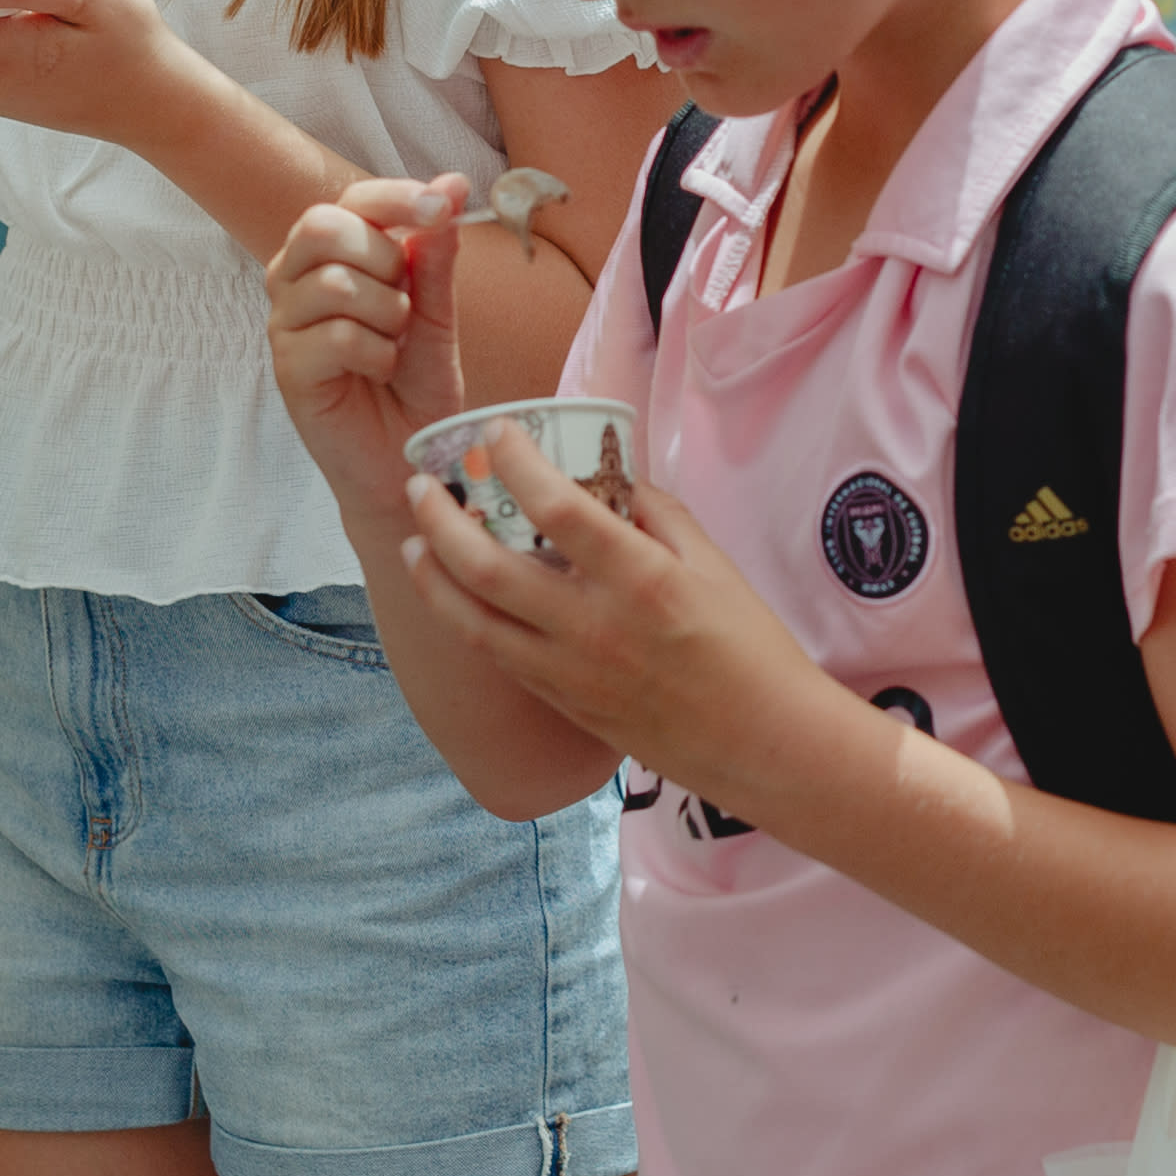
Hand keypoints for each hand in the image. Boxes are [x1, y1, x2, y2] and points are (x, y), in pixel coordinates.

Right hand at [270, 174, 475, 514]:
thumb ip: (436, 254)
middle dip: (386, 262)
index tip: (443, 205)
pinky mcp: (287, 367)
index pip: (352, 200)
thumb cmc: (416, 386)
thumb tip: (453, 183)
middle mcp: (295, 280)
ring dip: (388, 316)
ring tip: (394, 346)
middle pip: (325, 227)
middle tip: (406, 307)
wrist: (410, 460)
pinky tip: (379, 373)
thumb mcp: (437, 314)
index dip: (397, 197)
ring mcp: (285, 323)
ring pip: (335, 283)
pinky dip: (376, 354)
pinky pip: (336, 335)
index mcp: (330, 255)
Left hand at [400, 445, 843, 802]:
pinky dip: (466, 620)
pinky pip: (498, 657)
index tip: (496, 431)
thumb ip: (658, 515)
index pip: (558, 506)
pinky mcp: (563, 703)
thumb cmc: (750, 649)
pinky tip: (454, 596)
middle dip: (440, 519)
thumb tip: (612, 479)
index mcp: (640, 579)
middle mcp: (593, 626)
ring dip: (430, 577)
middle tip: (420, 486)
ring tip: (413, 543)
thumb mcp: (715, 565)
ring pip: (472, 621)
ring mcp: (571, 672)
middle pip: (487, 567)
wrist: (762, 744)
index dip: (516, 461)